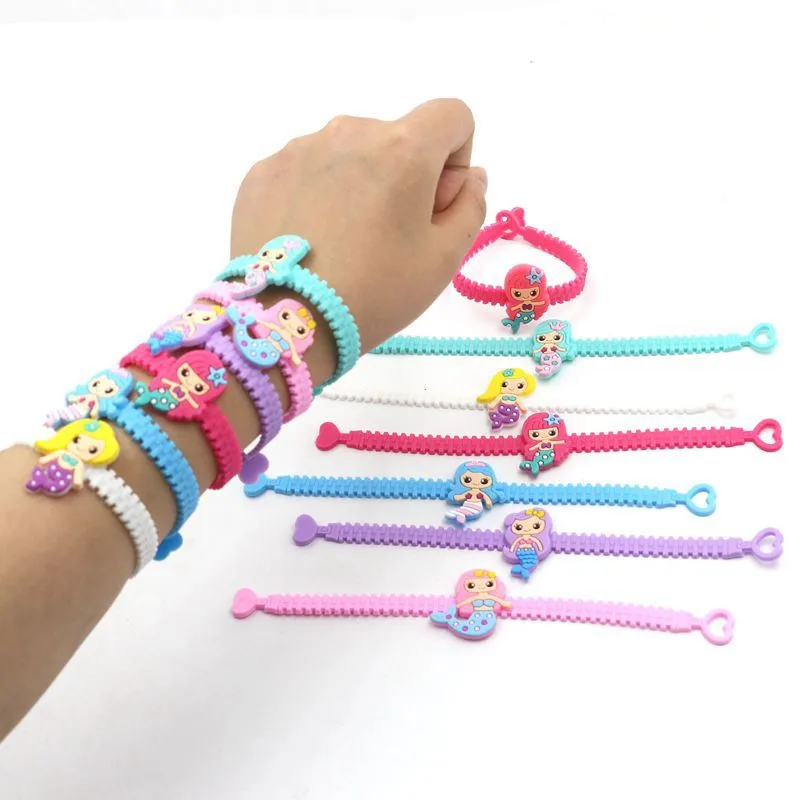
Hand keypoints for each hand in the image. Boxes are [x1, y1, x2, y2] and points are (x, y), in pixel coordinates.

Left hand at [231, 99, 486, 357]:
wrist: (286, 323)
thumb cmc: (376, 292)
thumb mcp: (443, 259)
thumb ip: (470, 205)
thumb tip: (469, 176)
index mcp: (402, 147)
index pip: (451, 116)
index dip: (453, 161)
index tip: (433, 206)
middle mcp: (348, 132)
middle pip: (395, 139)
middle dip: (402, 177)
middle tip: (386, 239)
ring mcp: (298, 150)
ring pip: (347, 155)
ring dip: (356, 186)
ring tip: (341, 245)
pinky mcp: (261, 173)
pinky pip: (304, 172)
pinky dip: (314, 197)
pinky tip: (308, 242)